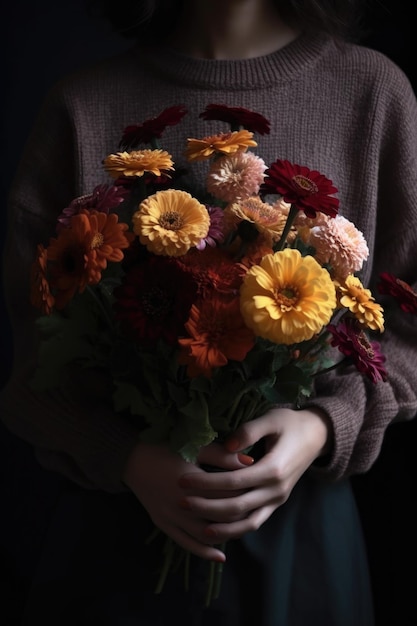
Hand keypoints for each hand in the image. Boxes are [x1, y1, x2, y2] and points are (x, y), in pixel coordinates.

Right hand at [122, 440, 252, 560]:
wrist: (132, 460)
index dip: (245, 493)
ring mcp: (171, 517)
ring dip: (225, 534)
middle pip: (219, 517)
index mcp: (191, 482)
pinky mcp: (163, 524)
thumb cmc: (165, 449)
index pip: (227, 494)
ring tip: (241, 530)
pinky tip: (220, 556)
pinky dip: (204, 551)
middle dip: (239, 514)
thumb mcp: (195, 448)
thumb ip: (222, 455)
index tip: (257, 489)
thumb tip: (251, 461)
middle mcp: (180, 504)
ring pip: (205, 534)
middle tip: (254, 509)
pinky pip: (186, 543)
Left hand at [178, 407, 330, 543]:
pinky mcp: (276, 503)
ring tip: (197, 526)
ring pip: (247, 522)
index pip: (234, 482)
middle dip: (206, 507)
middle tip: (181, 502)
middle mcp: (277, 489)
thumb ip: (249, 431)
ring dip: (221, 527)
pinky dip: (236, 529)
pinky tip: (217, 529)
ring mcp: (278, 499)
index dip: (207, 483)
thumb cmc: (290, 423)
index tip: (183, 479)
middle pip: (237, 506)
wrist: (317, 436)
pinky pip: (255, 522)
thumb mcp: (271, 419)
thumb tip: (226, 445)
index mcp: (274, 469)